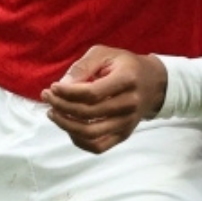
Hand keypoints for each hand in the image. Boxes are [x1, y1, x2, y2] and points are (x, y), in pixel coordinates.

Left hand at [41, 46, 167, 153]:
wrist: (153, 83)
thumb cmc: (124, 65)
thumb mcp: (104, 54)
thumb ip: (83, 67)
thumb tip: (62, 85)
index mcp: (127, 79)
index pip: (92, 93)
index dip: (68, 93)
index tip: (52, 87)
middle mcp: (130, 104)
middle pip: (88, 114)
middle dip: (61, 106)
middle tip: (48, 97)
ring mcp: (128, 122)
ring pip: (91, 133)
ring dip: (66, 125)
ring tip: (53, 113)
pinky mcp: (124, 135)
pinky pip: (98, 146)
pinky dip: (78, 141)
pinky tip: (68, 127)